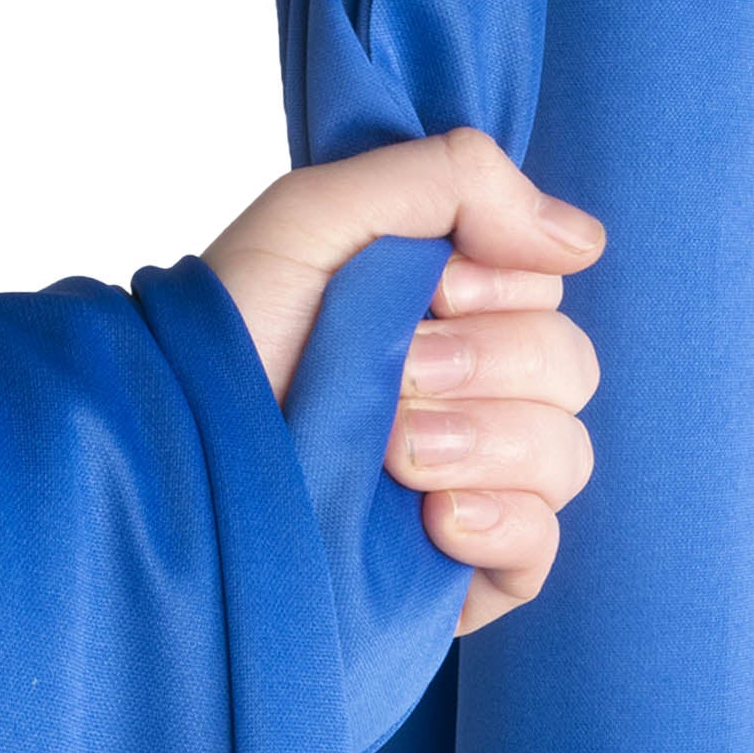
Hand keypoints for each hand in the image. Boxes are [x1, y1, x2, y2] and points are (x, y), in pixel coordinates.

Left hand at [203, 128, 604, 634]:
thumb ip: (450, 179)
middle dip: (483, 364)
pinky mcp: (462, 573)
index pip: (544, 284)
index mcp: (435, 311)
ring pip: (565, 453)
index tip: (430, 294)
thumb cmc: (224, 345)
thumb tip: (584, 240)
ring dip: (484, 442)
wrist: (169, 473)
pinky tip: (435, 524)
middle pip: (568, 365)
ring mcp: (466, 486)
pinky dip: (503, 526)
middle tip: (396, 376)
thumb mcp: (315, 218)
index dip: (499, 285)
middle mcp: (461, 394)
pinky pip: (544, 546)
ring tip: (398, 457)